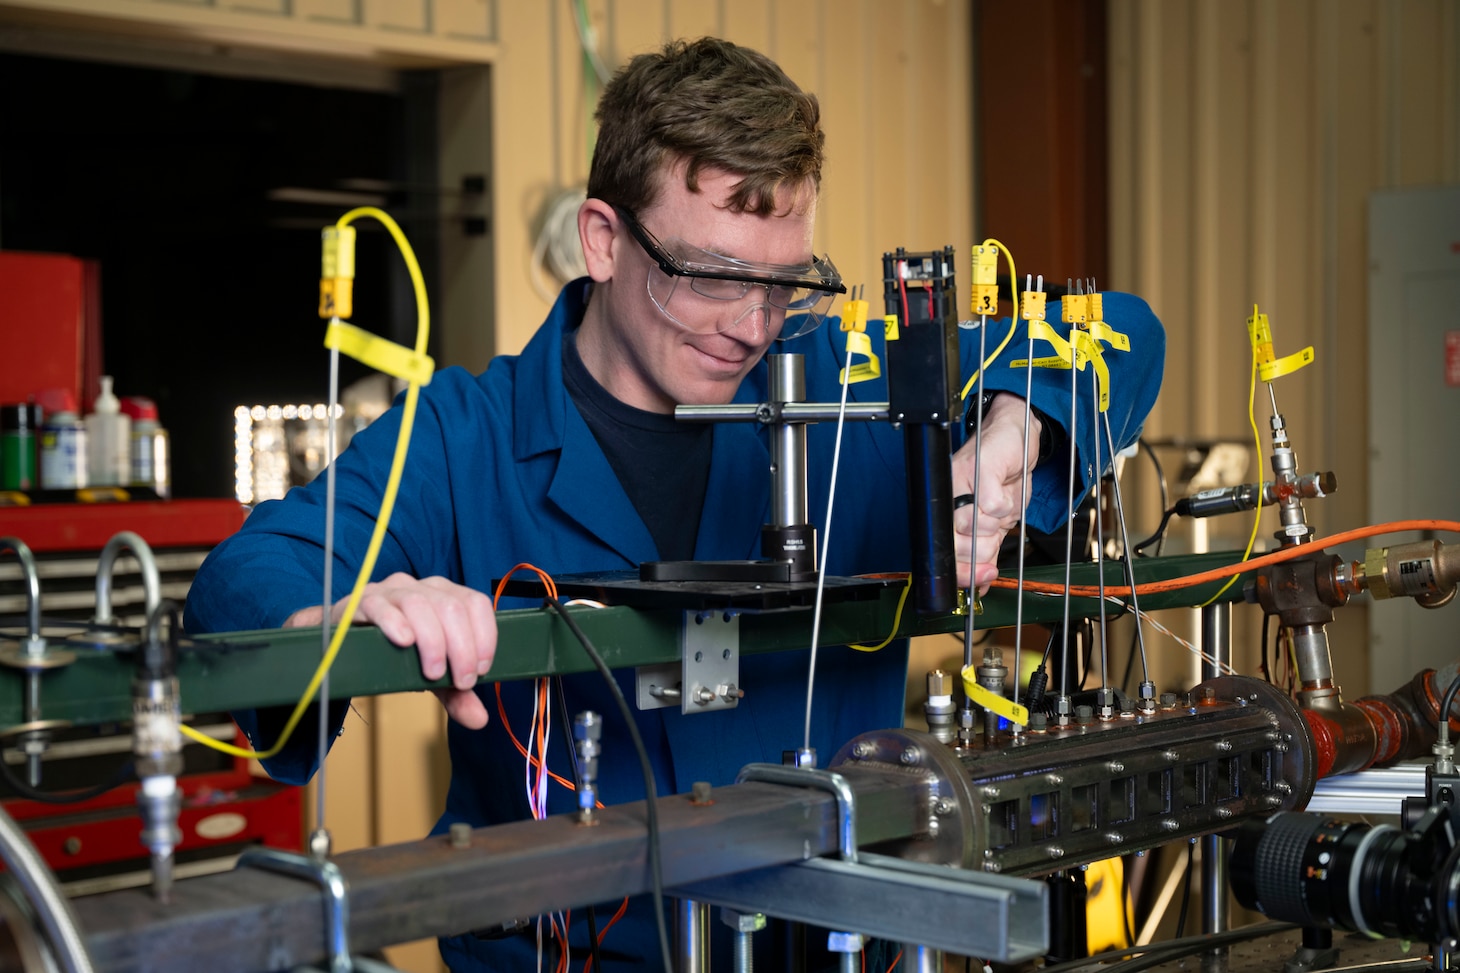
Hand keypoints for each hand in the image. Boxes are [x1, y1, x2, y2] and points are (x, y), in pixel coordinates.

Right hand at [284, 573, 497, 728]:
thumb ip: (455, 693)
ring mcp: (391, 591)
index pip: (475, 603)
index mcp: (446, 595)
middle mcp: (422, 587)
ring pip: (420, 604)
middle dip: (462, 648)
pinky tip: (404, 642)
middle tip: (459, 681)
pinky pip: (380, 606)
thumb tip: (479, 720)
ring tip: (431, 672)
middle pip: (451, 607)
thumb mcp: (431, 674)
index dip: (484, 636)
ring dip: (432, 641)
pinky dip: (395, 623)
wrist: (346, 644)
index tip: (481, 670)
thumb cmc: (395, 652)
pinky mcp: (362, 601)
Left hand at [951, 393, 1043, 591]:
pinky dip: (1007, 505)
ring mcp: (961, 482)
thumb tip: (980, 586)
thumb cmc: (1003, 477)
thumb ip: (985, 550)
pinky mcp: (981, 469)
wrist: (1017, 437)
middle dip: (985, 547)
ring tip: (999, 504)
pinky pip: (994, 506)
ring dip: (999, 523)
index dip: (965, 572)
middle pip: (962, 546)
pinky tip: (1006, 493)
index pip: (946, 553)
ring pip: (978, 527)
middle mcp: (947, 497)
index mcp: (945, 511)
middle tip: (994, 530)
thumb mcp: (992, 521)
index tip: (983, 578)